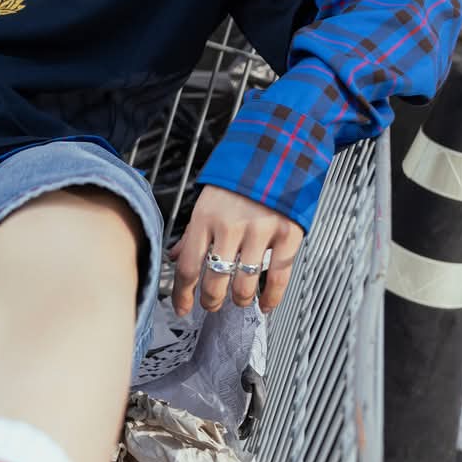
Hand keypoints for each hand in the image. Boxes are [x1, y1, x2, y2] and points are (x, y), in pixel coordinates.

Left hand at [169, 185, 303, 317]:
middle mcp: (230, 226)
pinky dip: (271, 297)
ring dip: (239, 299)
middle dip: (211, 301)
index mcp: (205, 217)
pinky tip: (265, 303)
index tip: (182, 309)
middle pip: (215, 281)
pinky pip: (278, 277)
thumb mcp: (207, 202)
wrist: (275, 153)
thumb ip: (192, 233)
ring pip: (244, 284)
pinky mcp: (286, 234)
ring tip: (238, 299)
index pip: (188, 267)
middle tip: (212, 304)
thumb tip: (175, 257)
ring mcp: (259, 231)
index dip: (184, 294)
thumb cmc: (238, 182)